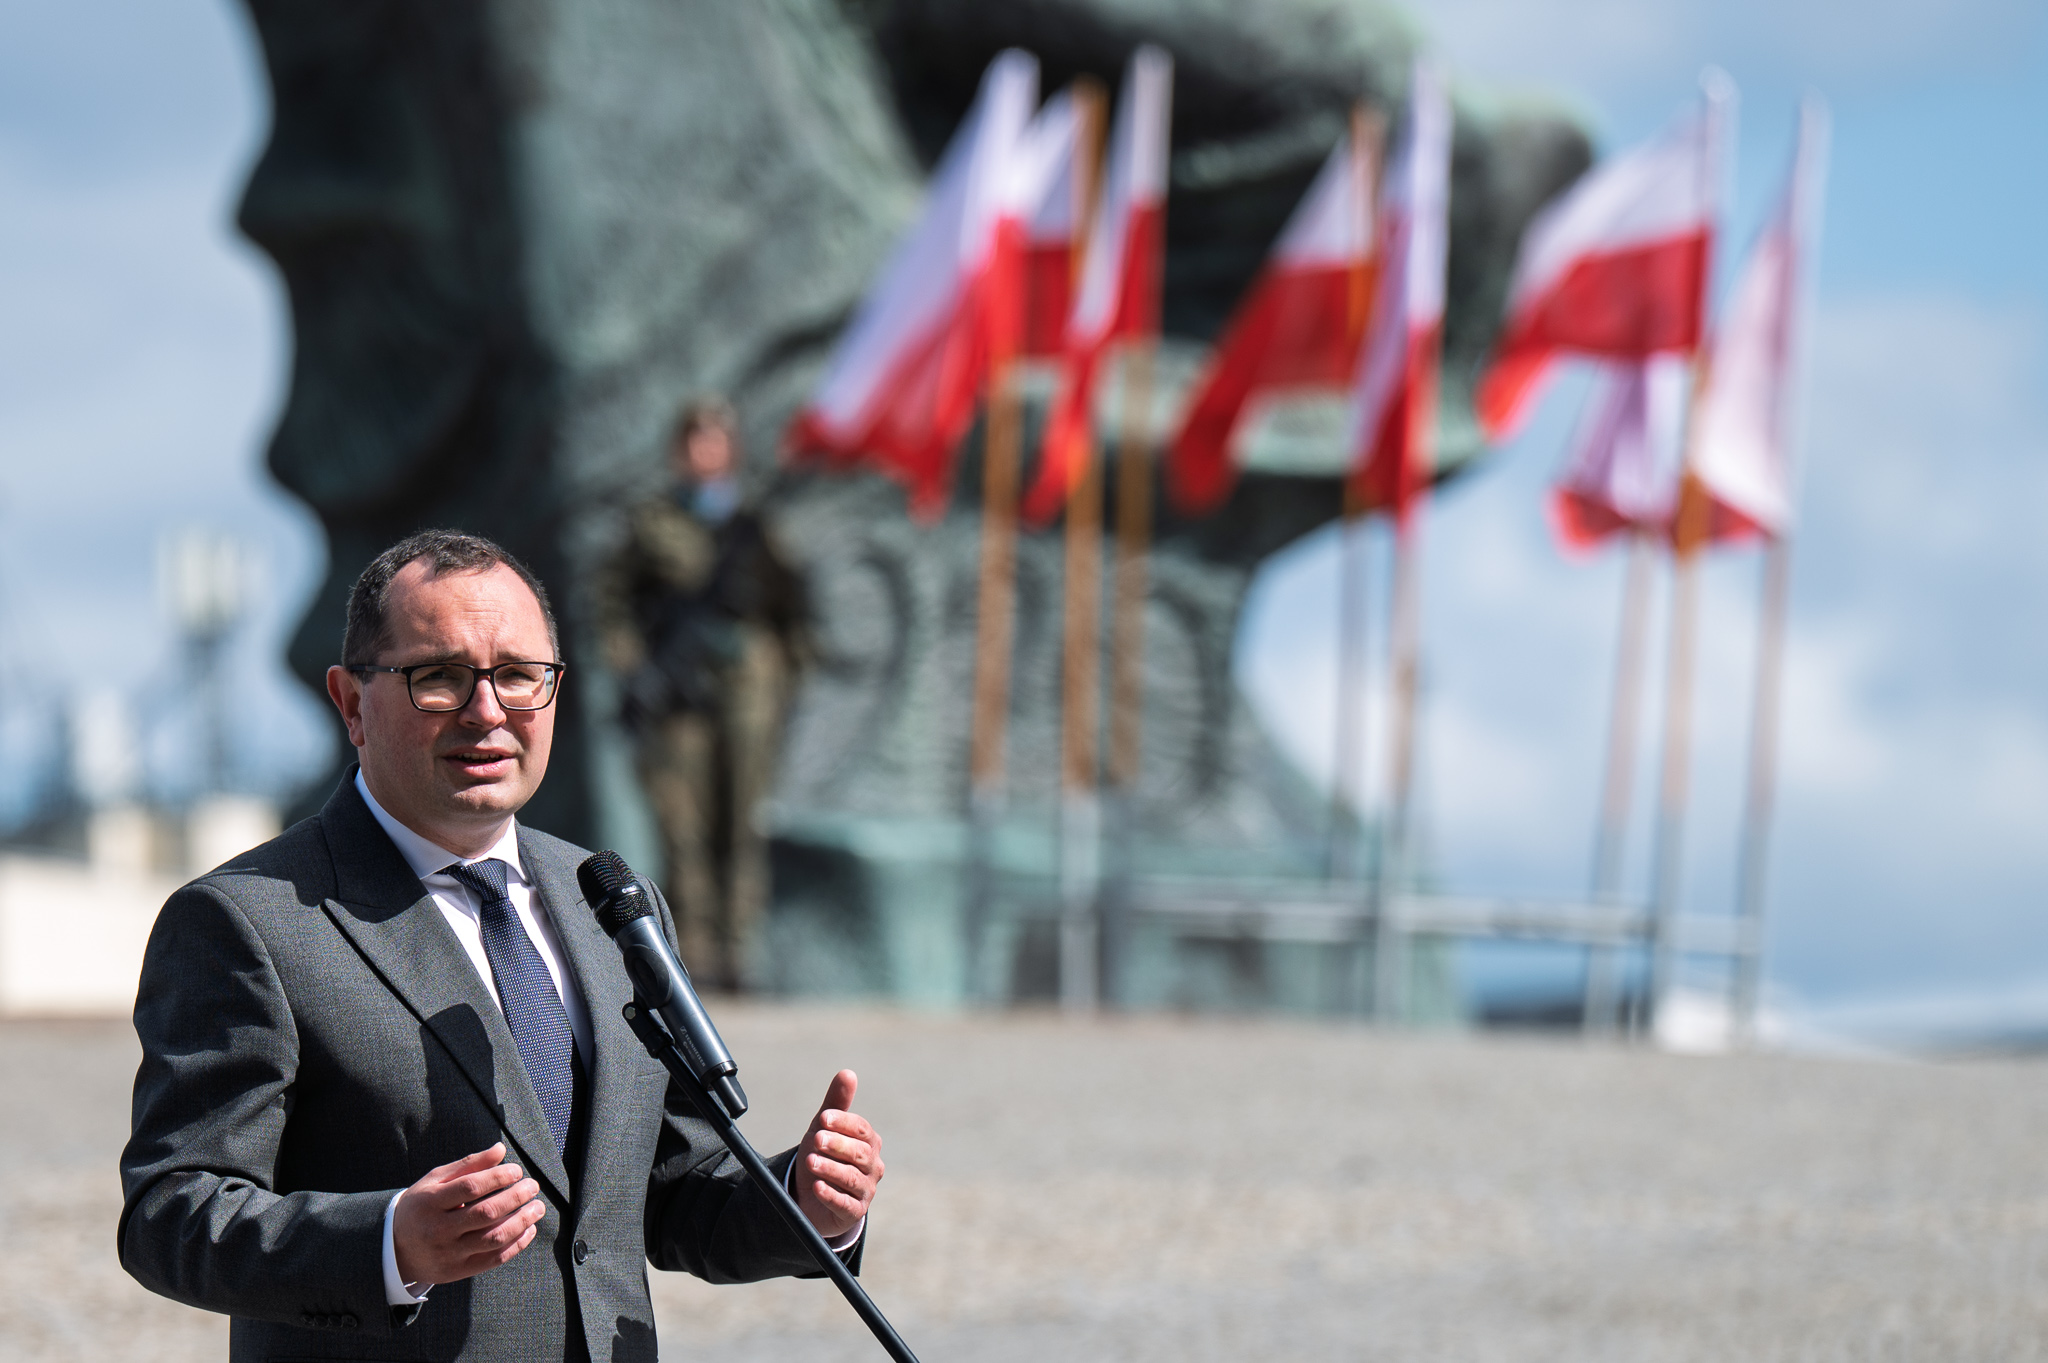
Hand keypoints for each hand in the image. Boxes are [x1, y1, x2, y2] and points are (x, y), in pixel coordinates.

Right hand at [392, 1143, 545, 1285]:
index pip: (470, 1188)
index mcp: (430, 1202)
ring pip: (493, 1238)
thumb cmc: (421, 1206)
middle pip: (485, 1213)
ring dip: (522, 1221)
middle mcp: (438, 1230)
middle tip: (533, 1186)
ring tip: (537, 1207)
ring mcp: (448, 1254)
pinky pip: (493, 1259)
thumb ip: (468, 1164)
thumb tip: (500, 1150)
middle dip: (516, 1198)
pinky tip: (529, 1229)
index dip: (498, 1177)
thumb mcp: (435, 1181)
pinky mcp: (457, 1272)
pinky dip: (516, 1244)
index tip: (517, 1171)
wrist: (394, 1250)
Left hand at [793, 1070, 883, 1239]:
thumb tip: (847, 1073)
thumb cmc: (822, 1155)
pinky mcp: (854, 1212)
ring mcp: (865, 1190)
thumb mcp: (824, 1129)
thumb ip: (836, 1103)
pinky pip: (845, 1204)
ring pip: (852, 1178)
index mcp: (869, 1142)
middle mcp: (872, 1165)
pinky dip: (831, 1195)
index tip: (823, 1118)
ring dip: (831, 1169)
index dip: (843, 1123)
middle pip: (859, 1153)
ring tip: (811, 1162)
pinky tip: (817, 1187)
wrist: (810, 1195)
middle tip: (815, 1139)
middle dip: (837, 1145)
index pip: (861, 1129)